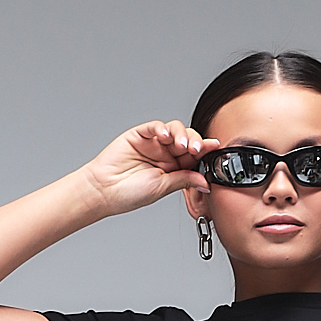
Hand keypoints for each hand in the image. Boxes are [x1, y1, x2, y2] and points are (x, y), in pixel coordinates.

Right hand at [84, 120, 217, 217]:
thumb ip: (184, 180)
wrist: (105, 190)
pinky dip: (162, 128)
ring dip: (181, 135)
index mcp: (174, 168)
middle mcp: (165, 154)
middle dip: (195, 142)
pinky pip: (155, 126)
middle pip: (187, 140)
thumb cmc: (130, 193)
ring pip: (174, 130)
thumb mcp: (163, 188)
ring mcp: (153, 143)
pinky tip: (164, 136)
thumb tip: (205, 181)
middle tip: (196, 149)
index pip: (193, 156)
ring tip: (180, 145)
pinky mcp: (140, 134)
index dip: (205, 151)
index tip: (215, 148)